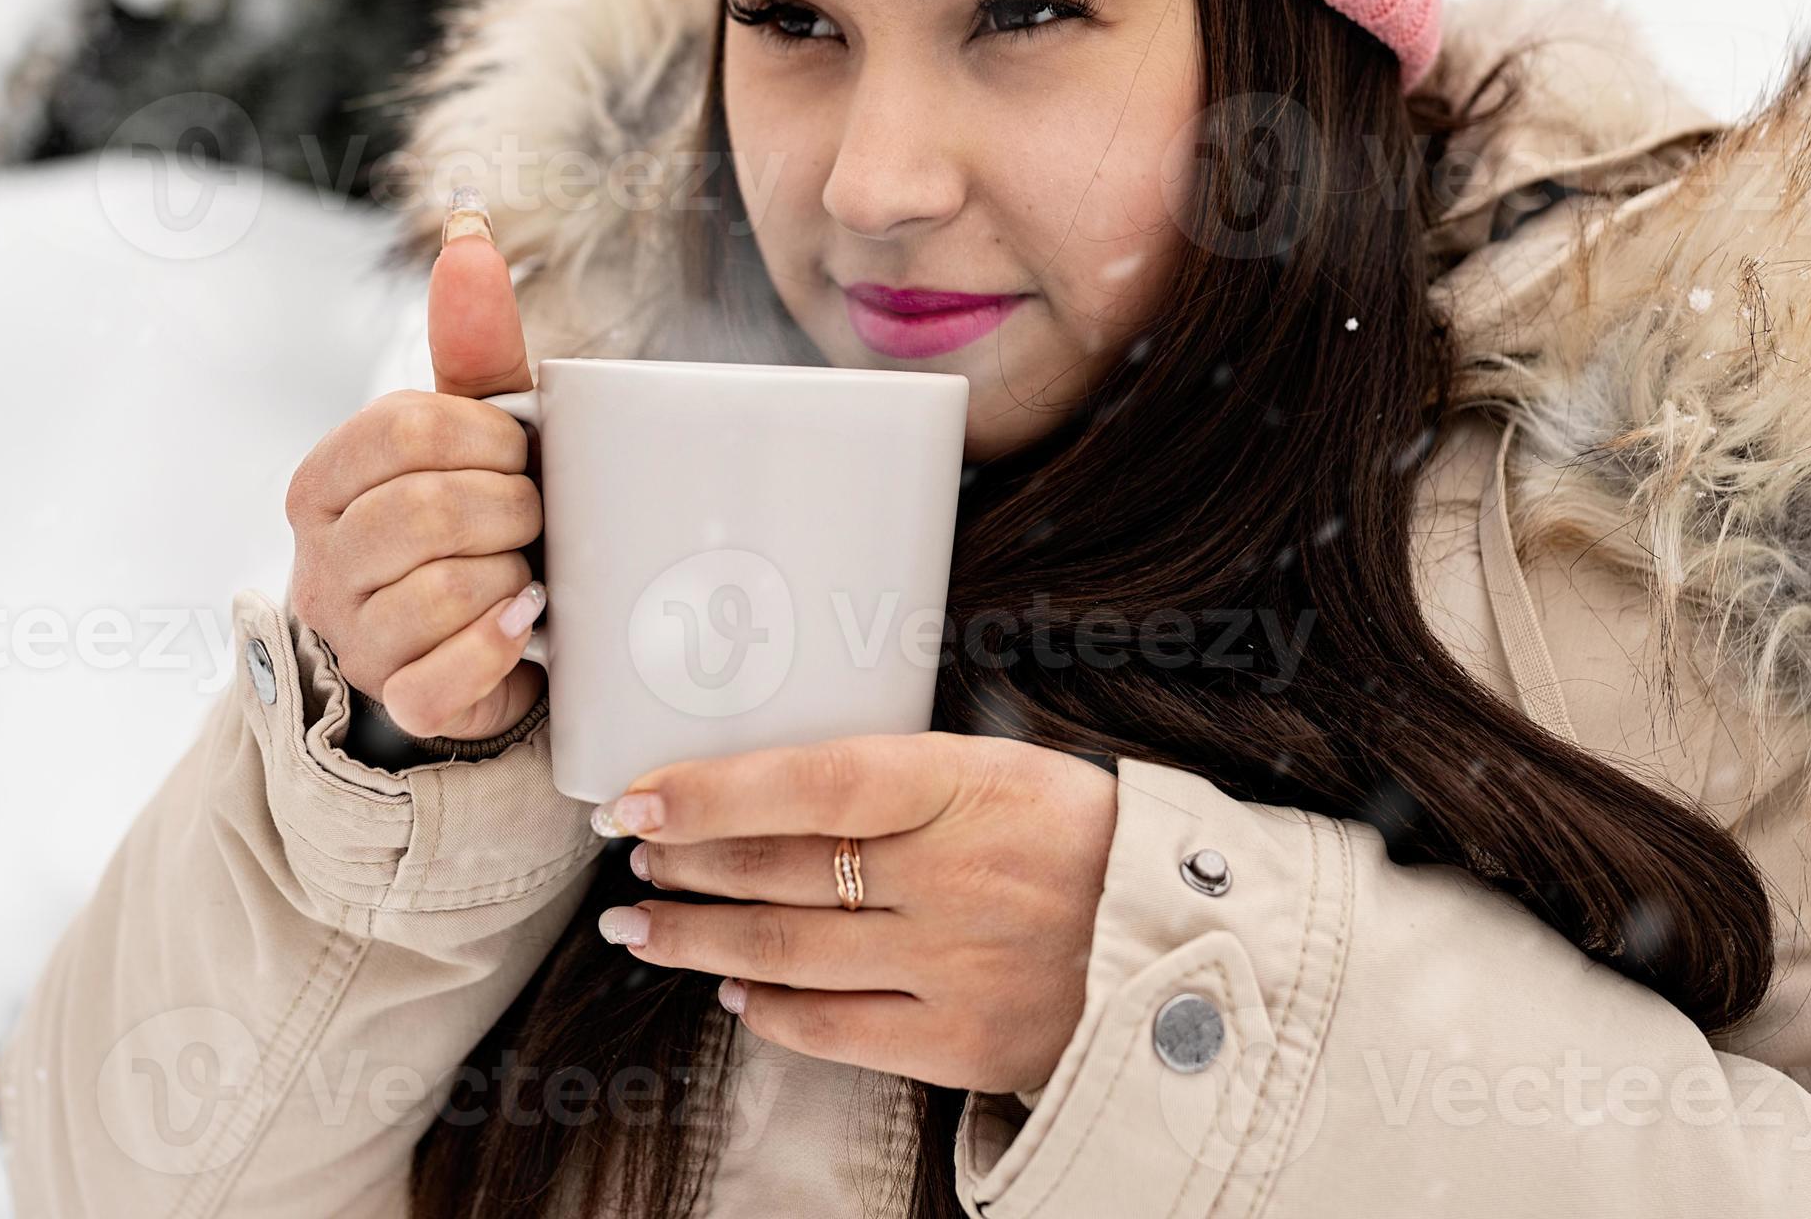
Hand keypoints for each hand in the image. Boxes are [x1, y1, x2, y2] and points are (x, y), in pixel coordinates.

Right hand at [283, 197, 545, 741]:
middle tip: (534, 516)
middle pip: (421, 511)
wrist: (479, 637)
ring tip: (526, 570)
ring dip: (510, 574)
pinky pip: (444, 677)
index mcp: (325, 479)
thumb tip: (469, 227)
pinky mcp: (394, 701)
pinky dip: (499, 644)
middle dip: (508, 509)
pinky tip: (525, 620)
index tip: (522, 451)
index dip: (485, 437)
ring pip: (436, 592)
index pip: (401, 430)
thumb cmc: (478, 516)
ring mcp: (350, 637)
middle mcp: (320, 559)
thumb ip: (472, 339)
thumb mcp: (475, 430)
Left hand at [590, 733, 1118, 1094]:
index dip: (710, 793)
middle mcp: (954, 877)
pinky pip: (830, 1028)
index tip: (637, 800)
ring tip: (643, 922)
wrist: (1175, 939)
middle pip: (779, 869)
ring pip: (785, 949)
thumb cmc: (1071, 836)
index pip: (811, 782)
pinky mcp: (960, 1043)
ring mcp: (954, 966)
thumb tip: (764, 784)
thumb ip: (893, 776)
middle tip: (635, 855)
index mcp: (965, 786)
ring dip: (695, 934)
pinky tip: (729, 982)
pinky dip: (765, 1005)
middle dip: (685, 862)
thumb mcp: (997, 768)